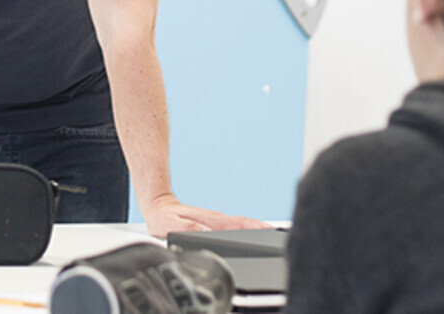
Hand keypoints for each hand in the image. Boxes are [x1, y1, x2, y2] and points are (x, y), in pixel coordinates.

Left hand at [139, 192, 272, 238]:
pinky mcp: (217, 225)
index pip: (239, 224)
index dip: (255, 228)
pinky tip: (258, 236)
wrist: (159, 206)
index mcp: (211, 221)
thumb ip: (186, 228)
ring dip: (262, 230)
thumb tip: (205, 232)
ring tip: (278, 237)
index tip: (270, 232)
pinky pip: (239, 227)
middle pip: (248, 225)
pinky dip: (252, 230)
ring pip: (245, 225)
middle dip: (266, 230)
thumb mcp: (170, 225)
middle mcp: (218, 220)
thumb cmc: (163, 218)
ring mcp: (219, 222)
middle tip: (284, 236)